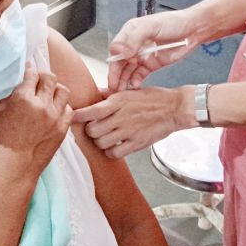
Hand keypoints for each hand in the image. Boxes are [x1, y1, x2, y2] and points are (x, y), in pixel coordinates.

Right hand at [0, 63, 72, 180]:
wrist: (14, 170)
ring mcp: (55, 117)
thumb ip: (8, 94)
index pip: (31, 73)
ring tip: (47, 94)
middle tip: (37, 80)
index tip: (28, 69)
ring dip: (54, 89)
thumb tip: (16, 81)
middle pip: (50, 77)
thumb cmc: (0, 143)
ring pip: (63, 90)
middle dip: (42, 76)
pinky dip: (61, 106)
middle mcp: (42, 105)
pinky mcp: (63, 128)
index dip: (29, 69)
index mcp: (23, 98)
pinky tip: (53, 110)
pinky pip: (68, 108)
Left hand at [73, 86, 194, 158]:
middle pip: (93, 130)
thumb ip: (111, 95)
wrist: (174, 108)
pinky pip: (114, 153)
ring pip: (101, 142)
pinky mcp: (137, 143)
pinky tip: (114, 147)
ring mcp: (129, 131)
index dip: (78, 115)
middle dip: (90, 131)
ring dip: (100, 142)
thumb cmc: (153, 98)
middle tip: (95, 129)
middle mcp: (121, 116)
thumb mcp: (130, 91)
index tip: (71, 117)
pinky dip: (111, 152)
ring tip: (105, 138)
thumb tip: (95, 93)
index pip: (92, 110)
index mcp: (118, 101)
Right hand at [107, 9, 202, 92]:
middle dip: (115, 75)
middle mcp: (133, 44)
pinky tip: (135, 85)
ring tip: (121, 92)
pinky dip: (135, 81)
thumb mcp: (152, 26)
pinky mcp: (151, 64)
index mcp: (130, 32)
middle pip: (119, 62)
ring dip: (123, 81)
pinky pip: (139, 75)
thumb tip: (122, 52)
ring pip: (127, 70)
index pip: (116, 48)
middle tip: (113, 88)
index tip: (119, 65)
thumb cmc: (174, 22)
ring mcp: (142, 55)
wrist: (193, 30)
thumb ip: (135, 38)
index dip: (116, 59)